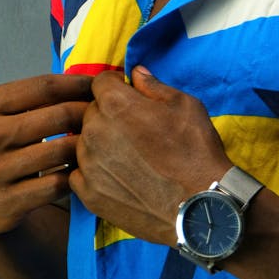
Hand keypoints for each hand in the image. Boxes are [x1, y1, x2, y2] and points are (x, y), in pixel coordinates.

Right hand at [0, 74, 92, 235]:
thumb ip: (31, 99)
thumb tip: (84, 80)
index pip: (45, 86)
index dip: (79, 84)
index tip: (100, 86)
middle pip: (59, 115)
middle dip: (90, 114)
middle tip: (108, 117)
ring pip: (62, 150)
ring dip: (86, 146)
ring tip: (101, 143)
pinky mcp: (6, 203)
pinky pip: (57, 184)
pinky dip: (75, 176)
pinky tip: (82, 172)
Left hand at [71, 67, 231, 244]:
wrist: (198, 205)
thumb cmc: (195, 151)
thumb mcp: (185, 106)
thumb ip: (154, 86)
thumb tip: (136, 73)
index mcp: (116, 104)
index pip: (99, 82)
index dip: (115, 86)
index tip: (128, 96)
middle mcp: (94, 131)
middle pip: (90, 112)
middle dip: (108, 115)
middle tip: (133, 130)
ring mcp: (88, 164)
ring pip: (84, 142)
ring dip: (101, 144)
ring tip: (129, 157)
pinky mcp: (88, 192)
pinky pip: (80, 172)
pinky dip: (95, 172)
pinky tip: (119, 177)